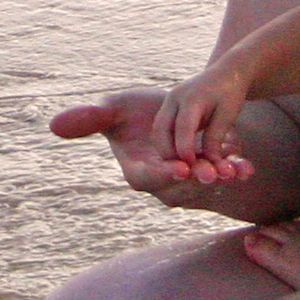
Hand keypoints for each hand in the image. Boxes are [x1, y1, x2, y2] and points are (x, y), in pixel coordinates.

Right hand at [48, 88, 254, 199]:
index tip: (180, 167)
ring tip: (235, 167)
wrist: (170, 112)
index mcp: (136, 172)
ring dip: (221, 179)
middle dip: (198, 181)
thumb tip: (53, 125)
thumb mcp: (113, 109)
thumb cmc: (134, 112)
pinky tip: (246, 164)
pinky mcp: (209, 180)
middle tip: (214, 172)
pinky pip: (222, 180)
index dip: (163, 175)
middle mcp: (162, 185)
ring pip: (205, 188)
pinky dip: (235, 173)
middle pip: (180, 190)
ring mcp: (187, 186)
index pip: (147, 180)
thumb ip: (87, 119)